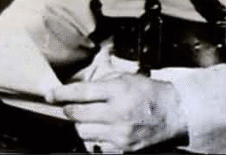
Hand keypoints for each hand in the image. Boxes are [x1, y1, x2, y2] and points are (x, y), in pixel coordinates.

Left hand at [47, 74, 187, 152]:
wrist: (175, 114)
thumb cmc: (151, 93)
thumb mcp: (129, 78)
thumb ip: (105, 79)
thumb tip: (80, 85)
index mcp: (118, 91)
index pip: (81, 92)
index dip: (61, 94)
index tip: (50, 94)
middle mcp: (116, 113)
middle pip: (77, 114)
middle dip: (69, 110)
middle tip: (69, 107)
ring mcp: (119, 133)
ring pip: (83, 132)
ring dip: (81, 125)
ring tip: (89, 119)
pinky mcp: (122, 148)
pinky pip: (96, 146)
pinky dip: (94, 138)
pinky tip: (101, 131)